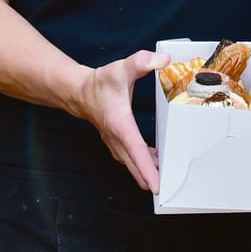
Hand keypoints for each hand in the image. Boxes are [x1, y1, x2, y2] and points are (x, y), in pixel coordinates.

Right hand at [75, 50, 166, 191]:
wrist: (79, 92)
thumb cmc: (101, 82)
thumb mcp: (123, 67)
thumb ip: (143, 62)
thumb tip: (165, 60)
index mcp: (120, 124)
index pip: (136, 151)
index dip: (147, 169)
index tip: (156, 186)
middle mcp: (117, 139)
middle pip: (136, 166)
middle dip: (151, 180)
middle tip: (171, 191)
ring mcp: (115, 144)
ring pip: (133, 166)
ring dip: (147, 174)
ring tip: (168, 180)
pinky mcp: (116, 144)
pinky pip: (131, 160)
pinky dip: (143, 166)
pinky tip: (157, 163)